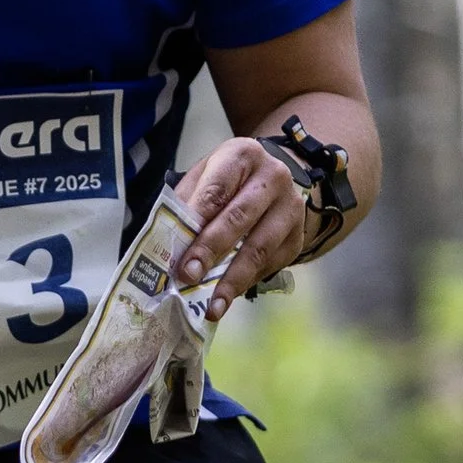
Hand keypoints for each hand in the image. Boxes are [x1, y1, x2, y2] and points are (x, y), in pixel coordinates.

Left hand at [173, 139, 309, 318]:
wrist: (271, 178)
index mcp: (242, 156)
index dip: (196, 221)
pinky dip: (246, 283)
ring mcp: (290, 207)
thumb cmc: (227, 181)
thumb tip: (165, 245)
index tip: (179, 249)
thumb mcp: (203, 177)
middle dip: (211, 251)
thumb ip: (186, 204)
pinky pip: (270, 264)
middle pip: (239, 218)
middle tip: (188, 277)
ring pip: (259, 248)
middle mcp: (273, 177)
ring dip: (232, 280)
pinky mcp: (297, 235)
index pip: (217, 189)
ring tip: (212, 305)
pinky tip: (228, 297)